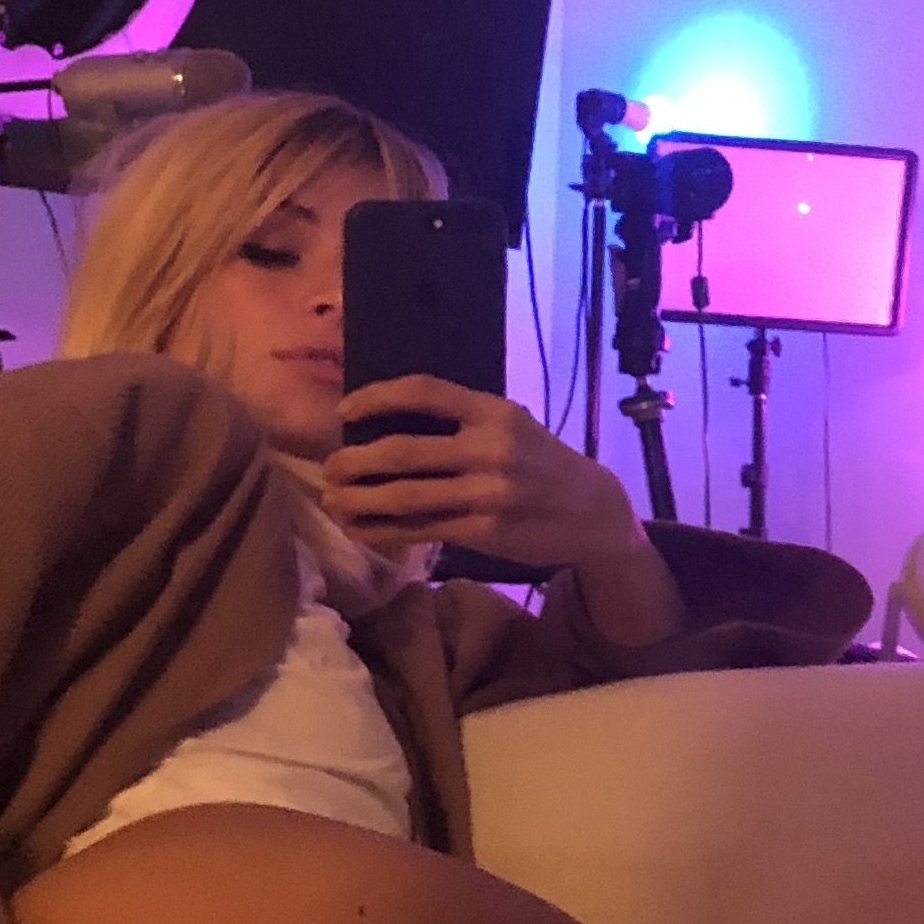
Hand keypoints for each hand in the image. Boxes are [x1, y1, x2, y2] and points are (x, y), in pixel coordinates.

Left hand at [325, 382, 683, 642]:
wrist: (594, 511)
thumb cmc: (541, 463)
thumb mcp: (512, 426)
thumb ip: (461, 421)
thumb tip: (387, 422)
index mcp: (495, 411)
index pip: (424, 391)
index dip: (377, 397)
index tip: (346, 410)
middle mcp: (491, 447)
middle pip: (402, 451)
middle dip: (355, 461)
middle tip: (329, 467)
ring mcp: (488, 492)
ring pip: (405, 496)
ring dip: (359, 500)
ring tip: (334, 501)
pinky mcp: (485, 531)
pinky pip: (422, 530)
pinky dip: (384, 530)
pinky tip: (362, 528)